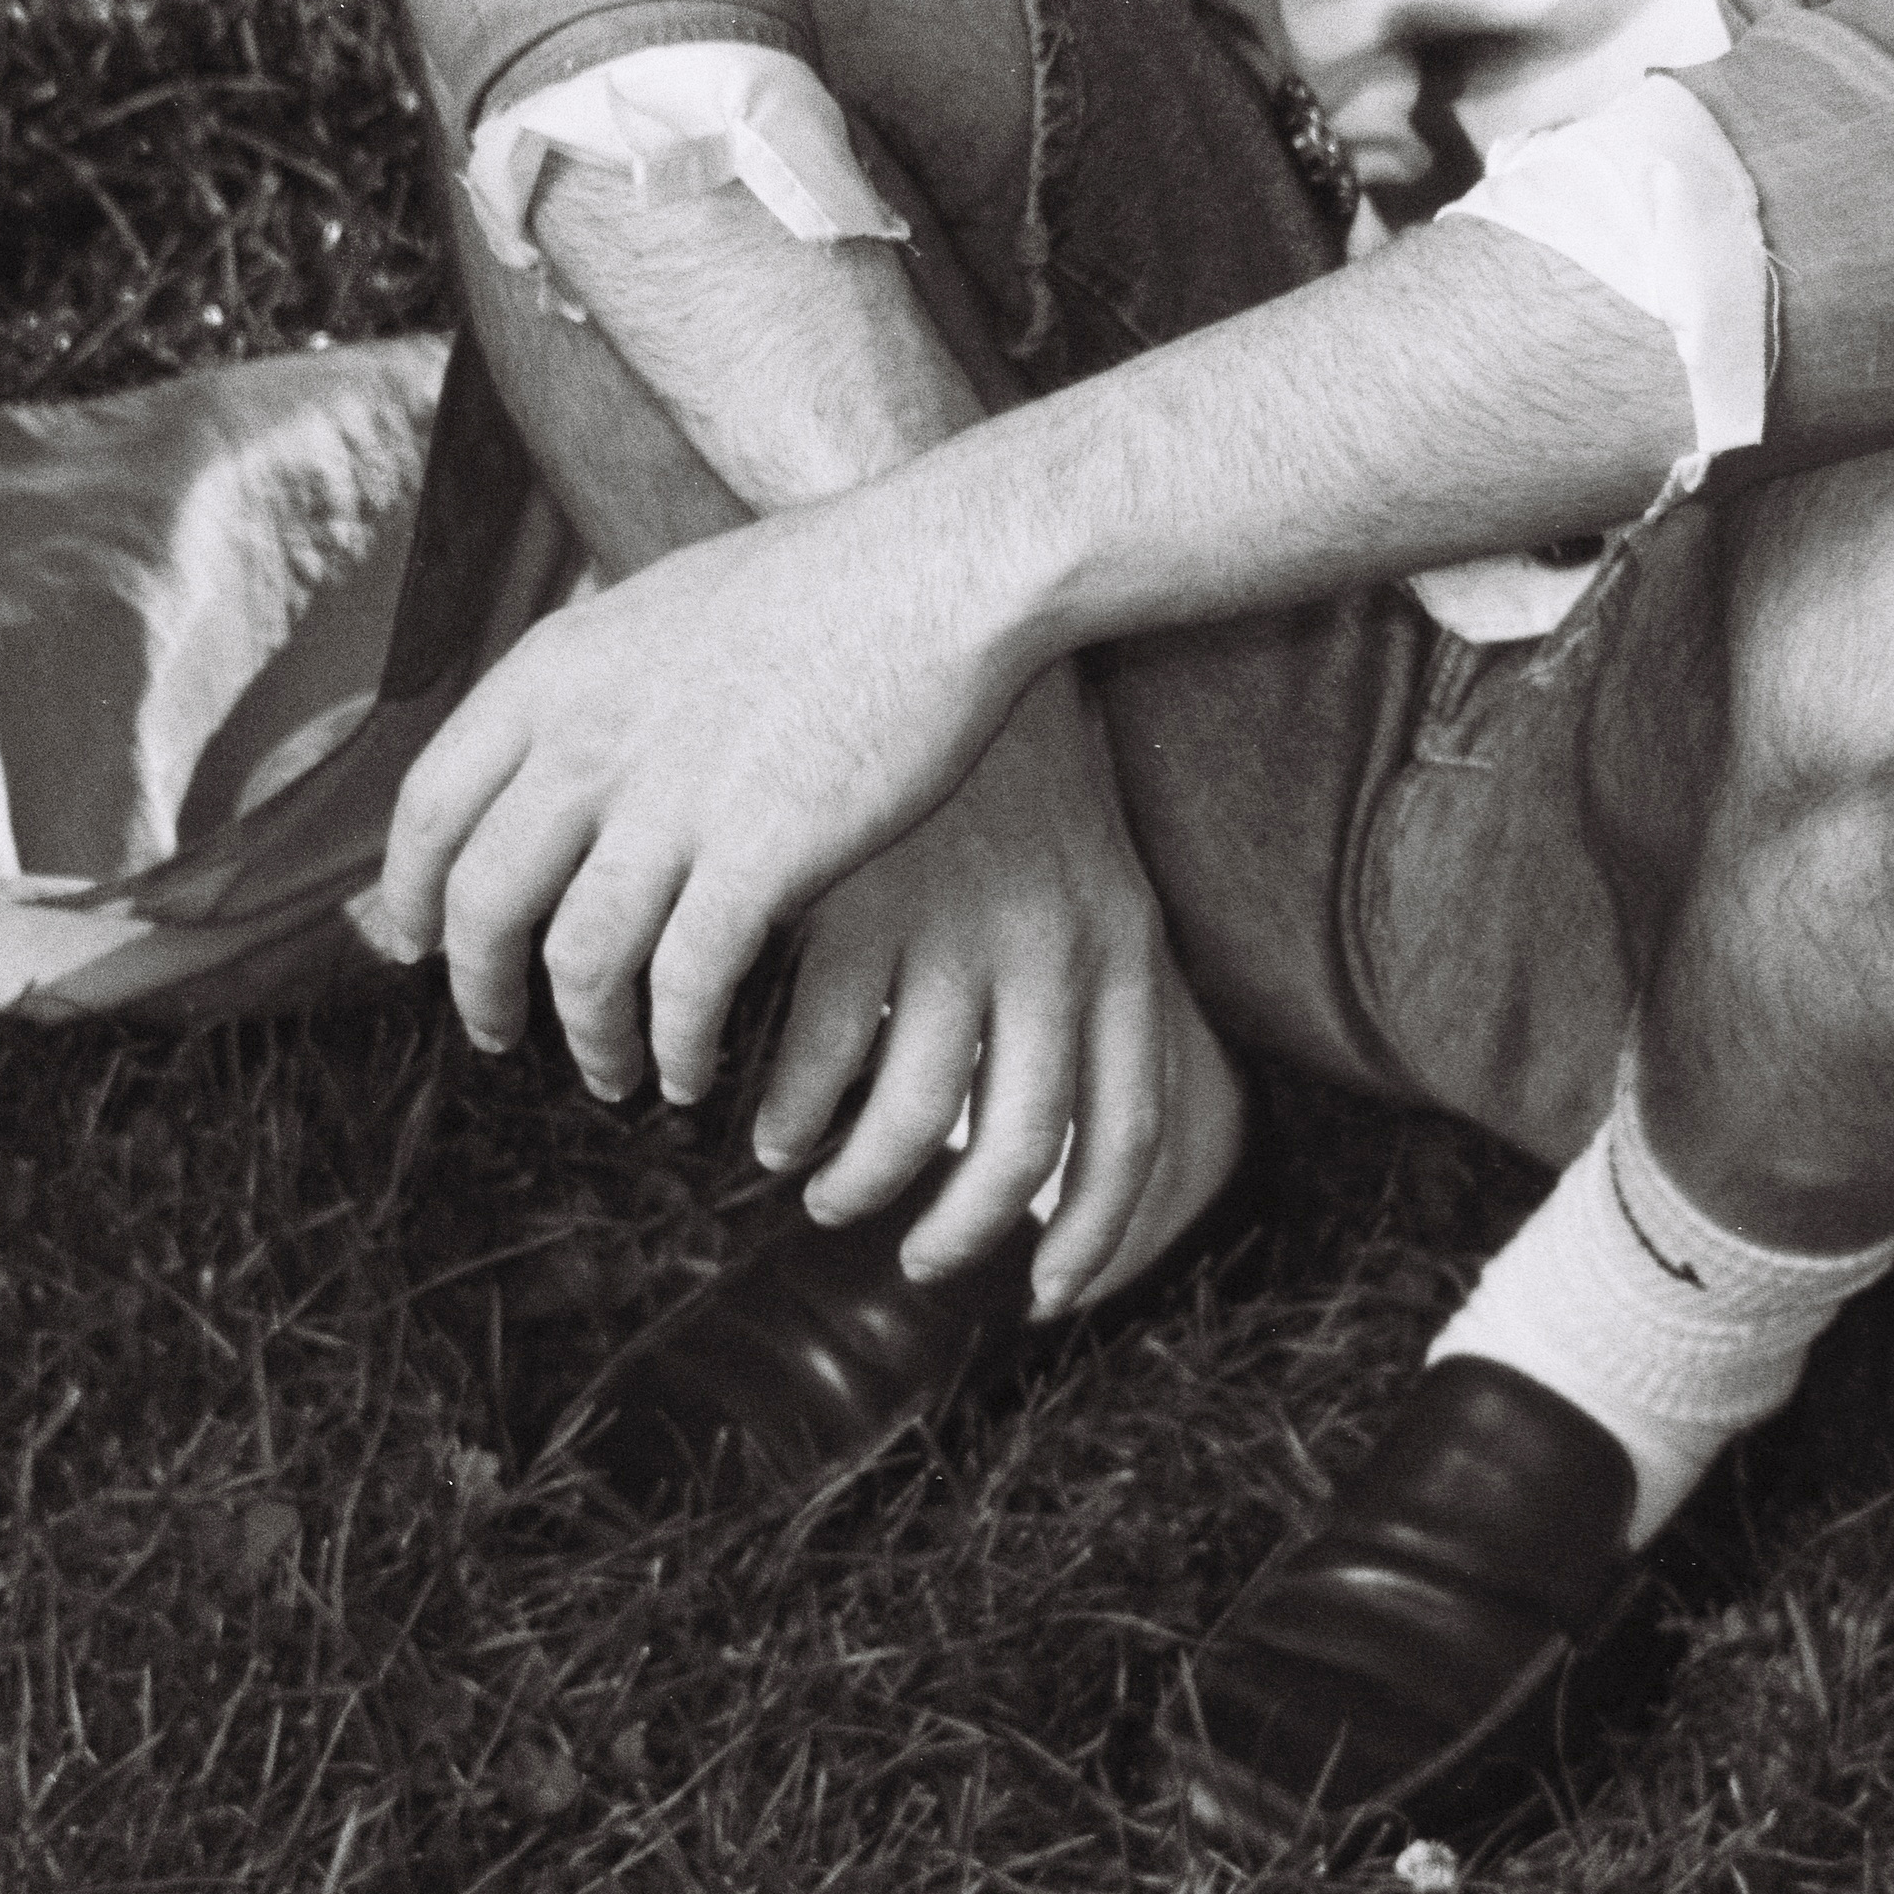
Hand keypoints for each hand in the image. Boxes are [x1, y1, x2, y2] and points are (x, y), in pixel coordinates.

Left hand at [366, 490, 1043, 1106]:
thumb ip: (595, 683)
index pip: (430, 807)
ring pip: (579, 963)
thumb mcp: (660, 607)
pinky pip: (686, 987)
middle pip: (485, 901)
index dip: (411, 895)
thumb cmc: (824, 583)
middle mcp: (589, 740)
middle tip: (494, 1033)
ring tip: (610, 1075)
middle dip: (480, 988)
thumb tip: (559, 740)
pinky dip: (678, 1046)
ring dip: (587, 1038)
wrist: (936, 571)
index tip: (418, 946)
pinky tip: (693, 1072)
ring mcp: (670, 802)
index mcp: (553, 673)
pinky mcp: (758, 857)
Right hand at [751, 664, 1177, 1313]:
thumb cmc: (1012, 752)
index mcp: (1122, 946)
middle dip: (962, 1234)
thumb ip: (1081, 978)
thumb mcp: (1083, 867)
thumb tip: (1069, 1110)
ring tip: (807, 1178)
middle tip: (904, 1253)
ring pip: (916, 1121)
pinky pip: (819, 1056)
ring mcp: (953, 929)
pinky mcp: (858, 905)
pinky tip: (760, 1109)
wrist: (945, 598)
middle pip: (1025, 1149)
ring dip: (857, 1178)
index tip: (1045, 1294)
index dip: (1097, 1234)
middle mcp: (1052, 949)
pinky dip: (788, 1106)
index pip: (1133, 1132)